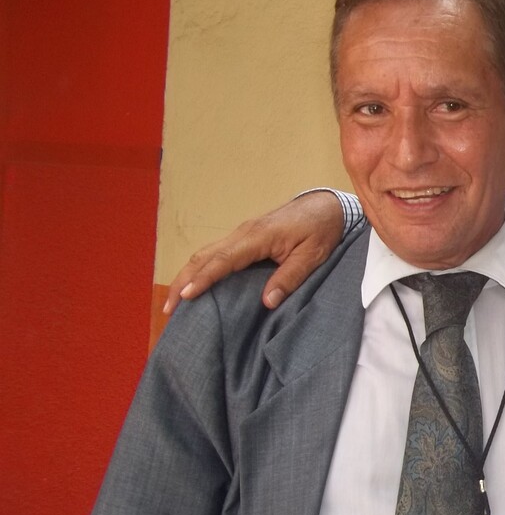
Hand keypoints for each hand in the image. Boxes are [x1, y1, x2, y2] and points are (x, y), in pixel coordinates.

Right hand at [164, 190, 345, 312]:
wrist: (326, 206)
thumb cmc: (321, 230)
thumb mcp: (312, 256)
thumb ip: (289, 277)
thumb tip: (267, 302)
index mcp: (257, 237)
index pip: (222, 260)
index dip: (202, 279)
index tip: (185, 297)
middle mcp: (243, 233)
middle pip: (204, 256)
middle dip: (183, 281)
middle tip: (168, 309)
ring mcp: (241, 234)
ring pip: (206, 254)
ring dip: (188, 276)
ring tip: (175, 302)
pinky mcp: (244, 239)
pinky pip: (216, 254)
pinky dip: (201, 269)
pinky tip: (196, 285)